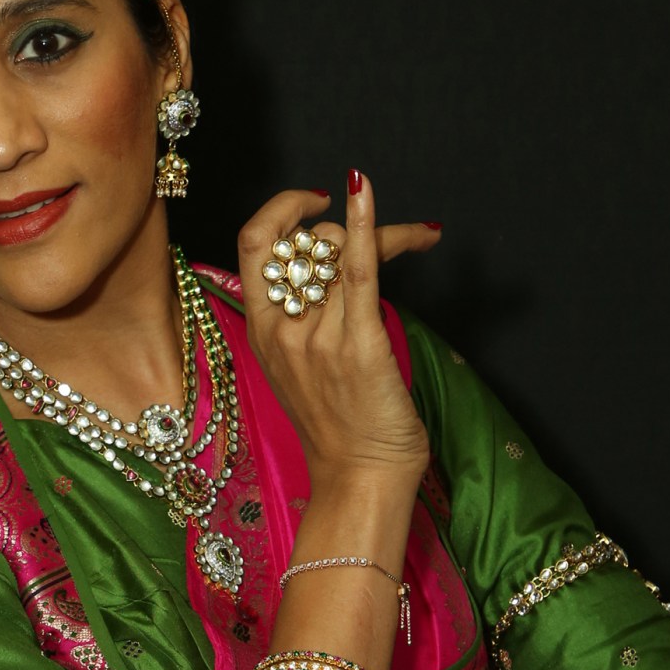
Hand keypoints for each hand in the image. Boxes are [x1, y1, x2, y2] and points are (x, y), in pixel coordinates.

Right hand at [236, 174, 437, 483]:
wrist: (359, 479)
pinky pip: (357, 269)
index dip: (281, 210)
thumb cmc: (339, 428)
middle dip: (347, 230)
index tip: (312, 203)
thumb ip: (302, 320)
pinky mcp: (360, 344)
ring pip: (342, 252)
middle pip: (309, 243)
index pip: (252, 245)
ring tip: (418, 237)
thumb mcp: (299, 369)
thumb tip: (327, 267)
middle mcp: (284, 330)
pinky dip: (365, 224)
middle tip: (387, 240)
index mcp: (263, 333)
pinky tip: (364, 190)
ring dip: (386, 233)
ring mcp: (319, 337)